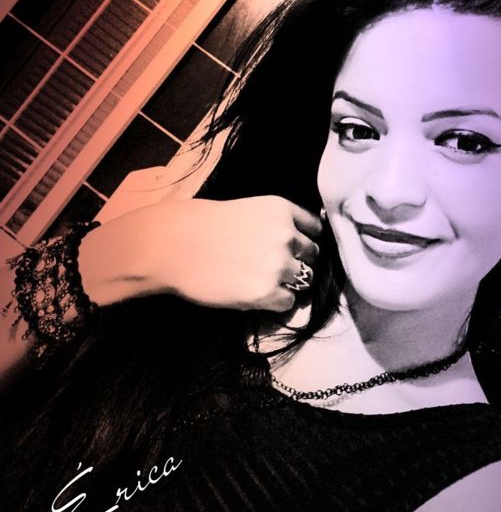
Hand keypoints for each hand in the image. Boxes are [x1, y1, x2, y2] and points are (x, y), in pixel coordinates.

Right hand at [79, 196, 322, 312]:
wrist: (173, 245)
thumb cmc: (205, 226)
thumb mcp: (251, 211)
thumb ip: (279, 224)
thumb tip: (304, 242)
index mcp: (282, 209)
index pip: (316, 229)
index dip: (304, 241)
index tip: (293, 249)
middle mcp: (286, 235)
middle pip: (313, 256)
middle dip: (299, 263)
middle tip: (275, 269)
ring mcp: (278, 264)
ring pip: (304, 281)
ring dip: (289, 284)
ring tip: (264, 283)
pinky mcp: (265, 292)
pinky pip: (288, 302)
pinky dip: (276, 302)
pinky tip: (255, 294)